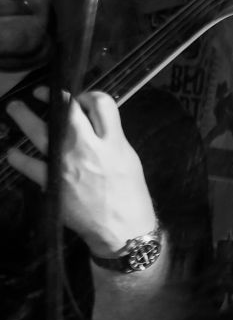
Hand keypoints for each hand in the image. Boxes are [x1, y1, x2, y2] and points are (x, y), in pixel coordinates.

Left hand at [5, 90, 157, 255]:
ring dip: (24, 117)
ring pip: (39, 132)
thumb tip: (92, 123)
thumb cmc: (130, 192)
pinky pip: (27, 164)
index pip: (100, 103)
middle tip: (40, 93)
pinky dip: (18, 156)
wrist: (121, 227)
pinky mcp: (50, 182)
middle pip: (66, 111)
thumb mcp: (127, 157)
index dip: (88, 95)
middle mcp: (88, 148)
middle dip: (51, 97)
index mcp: (113, 141)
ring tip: (15, 109)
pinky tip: (15, 153)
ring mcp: (65, 164)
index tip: (80, 99)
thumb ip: (111, 137)